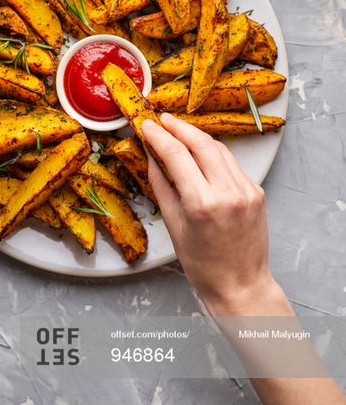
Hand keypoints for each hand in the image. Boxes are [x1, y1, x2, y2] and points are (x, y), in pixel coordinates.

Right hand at [141, 113, 285, 315]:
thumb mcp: (174, 225)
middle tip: (162, 119)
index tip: (147, 125)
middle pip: (201, 143)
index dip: (159, 136)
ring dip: (197, 136)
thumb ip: (161, 185)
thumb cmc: (203, 264)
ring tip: (178, 130)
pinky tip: (200, 152)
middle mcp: (227, 192)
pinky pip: (231, 163)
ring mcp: (246, 189)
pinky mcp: (256, 190)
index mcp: (202, 203)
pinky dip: (213, 153)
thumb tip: (151, 157)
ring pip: (218, 148)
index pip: (176, 155)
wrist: (240, 284)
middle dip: (179, 127)